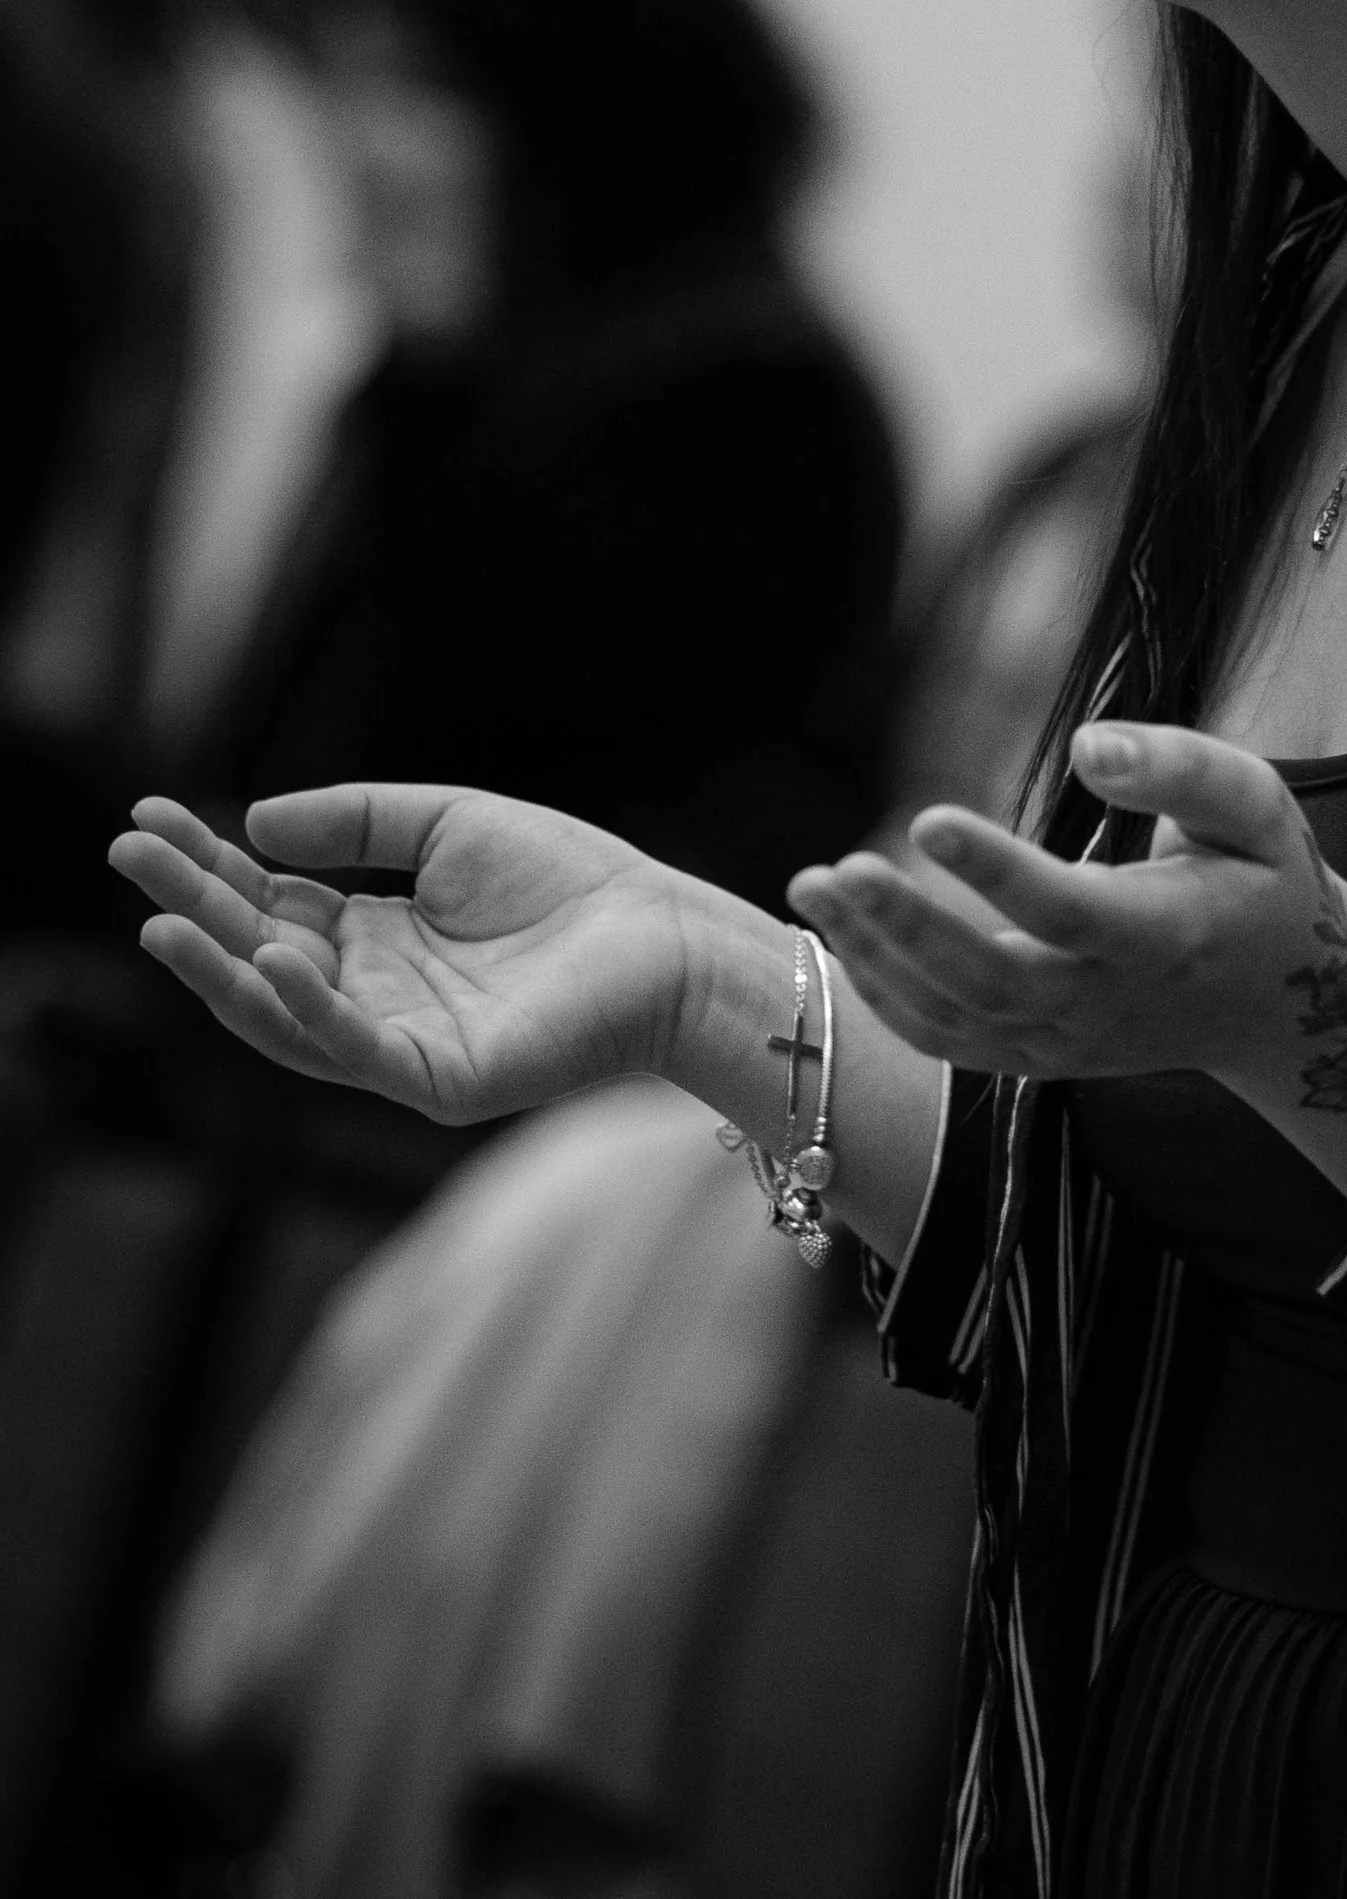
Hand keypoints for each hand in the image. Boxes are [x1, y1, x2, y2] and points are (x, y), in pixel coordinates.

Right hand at [110, 785, 708, 1121]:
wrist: (668, 937)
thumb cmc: (571, 882)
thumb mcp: (447, 827)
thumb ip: (357, 824)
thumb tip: (253, 822)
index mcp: (372, 939)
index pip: (266, 902)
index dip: (206, 863)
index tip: (147, 818)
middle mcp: (372, 997)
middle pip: (258, 953)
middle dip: (190, 906)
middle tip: (127, 853)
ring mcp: (399, 1045)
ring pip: (285, 1016)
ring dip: (219, 971)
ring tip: (162, 921)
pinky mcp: (438, 1080)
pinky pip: (354, 1051)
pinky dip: (305, 1011)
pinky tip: (269, 959)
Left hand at [800, 721, 1321, 1084]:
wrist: (1286, 1009)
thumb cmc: (1264, 881)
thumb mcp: (1260, 806)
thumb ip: (1181, 769)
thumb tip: (1087, 745)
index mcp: (1164, 937)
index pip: (1066, 911)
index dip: (995, 871)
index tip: (928, 816)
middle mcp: (1108, 1003)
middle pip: (989, 979)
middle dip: (904, 928)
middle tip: (834, 870)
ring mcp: (1068, 1042)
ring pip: (953, 1019)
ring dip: (873, 958)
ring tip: (809, 887)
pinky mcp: (1040, 1059)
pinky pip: (948, 1042)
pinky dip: (885, 998)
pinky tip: (839, 937)